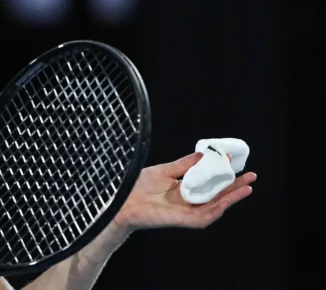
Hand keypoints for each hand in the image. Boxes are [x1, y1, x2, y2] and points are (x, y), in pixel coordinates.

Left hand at [111, 152, 256, 235]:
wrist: (123, 201)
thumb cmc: (138, 187)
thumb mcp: (165, 170)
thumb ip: (184, 165)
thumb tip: (203, 155)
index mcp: (185, 190)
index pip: (209, 183)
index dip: (223, 174)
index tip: (234, 162)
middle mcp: (189, 201)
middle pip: (217, 195)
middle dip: (235, 186)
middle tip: (252, 176)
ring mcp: (188, 212)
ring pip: (216, 206)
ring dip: (232, 198)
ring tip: (247, 187)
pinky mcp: (183, 220)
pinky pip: (205, 217)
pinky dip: (218, 208)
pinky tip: (228, 200)